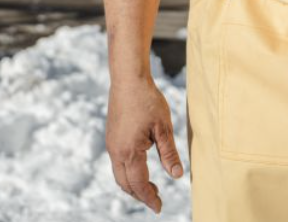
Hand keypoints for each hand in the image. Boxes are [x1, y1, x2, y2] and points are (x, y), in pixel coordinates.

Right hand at [106, 78, 183, 213]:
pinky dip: (128, 172)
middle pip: (125, 184)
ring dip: (133, 184)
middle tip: (157, 200)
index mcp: (129, 151)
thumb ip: (169, 154)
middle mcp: (116, 150)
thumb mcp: (163, 127)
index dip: (149, 198)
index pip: (138, 184)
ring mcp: (111, 143)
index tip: (159, 208)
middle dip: (140, 195)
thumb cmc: (147, 100)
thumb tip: (177, 176)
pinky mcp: (111, 136)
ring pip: (119, 174)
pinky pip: (117, 163)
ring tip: (151, 187)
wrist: (128, 78)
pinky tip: (140, 167)